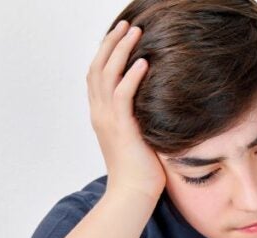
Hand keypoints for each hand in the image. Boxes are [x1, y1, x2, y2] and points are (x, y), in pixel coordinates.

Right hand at [87, 20, 166, 200]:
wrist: (133, 195)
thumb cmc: (141, 171)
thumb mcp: (139, 136)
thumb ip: (141, 117)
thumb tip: (159, 103)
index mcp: (101, 115)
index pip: (97, 75)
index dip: (105, 52)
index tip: (119, 36)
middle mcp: (100, 113)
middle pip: (98, 67)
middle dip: (111, 43)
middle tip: (126, 25)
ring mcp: (108, 120)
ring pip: (107, 75)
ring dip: (121, 51)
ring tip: (135, 32)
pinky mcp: (122, 129)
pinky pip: (123, 96)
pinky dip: (131, 76)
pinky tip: (144, 62)